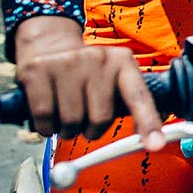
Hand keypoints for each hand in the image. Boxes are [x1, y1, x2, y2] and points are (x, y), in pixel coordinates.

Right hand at [13, 16, 163, 148]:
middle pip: (100, 118)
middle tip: (85, 122)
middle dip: (92, 130)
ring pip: (71, 121)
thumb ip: (132, 106)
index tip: (155, 145)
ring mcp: (66, 62)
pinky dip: (46, 127)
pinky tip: (48, 115)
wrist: (49, 47)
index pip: (138, 97)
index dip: (148, 122)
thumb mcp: (113, 79)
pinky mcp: (37, 71)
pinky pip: (45, 117)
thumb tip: (153, 139)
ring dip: (67, 130)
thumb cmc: (87, 75)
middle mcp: (97, 58)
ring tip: (66, 114)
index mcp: (122, 62)